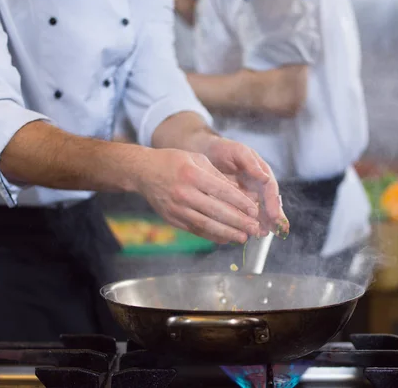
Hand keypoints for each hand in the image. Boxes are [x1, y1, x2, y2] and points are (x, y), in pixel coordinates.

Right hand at [133, 149, 262, 243]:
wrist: (143, 172)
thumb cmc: (172, 161)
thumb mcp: (196, 159)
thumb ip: (217, 175)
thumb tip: (238, 192)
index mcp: (192, 175)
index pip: (222, 191)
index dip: (240, 202)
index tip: (254, 210)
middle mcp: (184, 193)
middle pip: (217, 211)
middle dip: (239, 222)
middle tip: (255, 228)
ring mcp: (177, 208)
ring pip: (207, 224)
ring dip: (227, 233)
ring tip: (243, 237)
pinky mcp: (172, 219)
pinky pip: (195, 230)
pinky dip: (211, 236)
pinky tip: (225, 239)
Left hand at [204, 138, 289, 237]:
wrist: (205, 153)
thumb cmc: (223, 149)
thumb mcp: (238, 151)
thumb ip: (251, 163)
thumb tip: (265, 177)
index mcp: (261, 172)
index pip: (270, 189)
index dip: (273, 202)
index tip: (274, 215)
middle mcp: (256, 185)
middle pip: (267, 203)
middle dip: (272, 218)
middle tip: (275, 230)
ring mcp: (246, 194)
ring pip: (256, 211)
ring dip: (261, 223)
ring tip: (261, 234)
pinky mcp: (235, 202)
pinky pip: (241, 213)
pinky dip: (243, 223)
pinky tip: (244, 232)